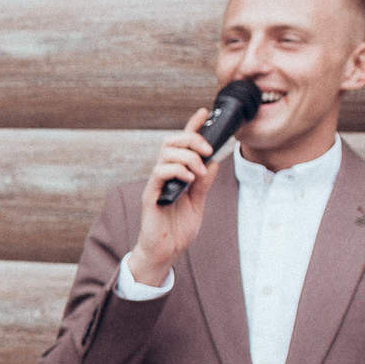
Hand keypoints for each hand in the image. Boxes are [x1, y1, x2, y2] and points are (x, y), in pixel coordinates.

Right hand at [128, 108, 215, 287]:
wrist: (165, 251)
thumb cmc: (177, 229)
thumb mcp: (198, 203)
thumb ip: (204, 183)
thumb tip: (213, 162)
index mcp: (177, 175)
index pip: (183, 144)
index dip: (192, 126)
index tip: (204, 112)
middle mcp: (164, 175)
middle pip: (171, 141)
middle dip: (192, 139)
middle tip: (207, 151)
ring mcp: (156, 184)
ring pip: (166, 153)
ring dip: (188, 158)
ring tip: (199, 174)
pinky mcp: (151, 195)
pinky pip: (160, 172)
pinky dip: (178, 171)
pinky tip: (188, 181)